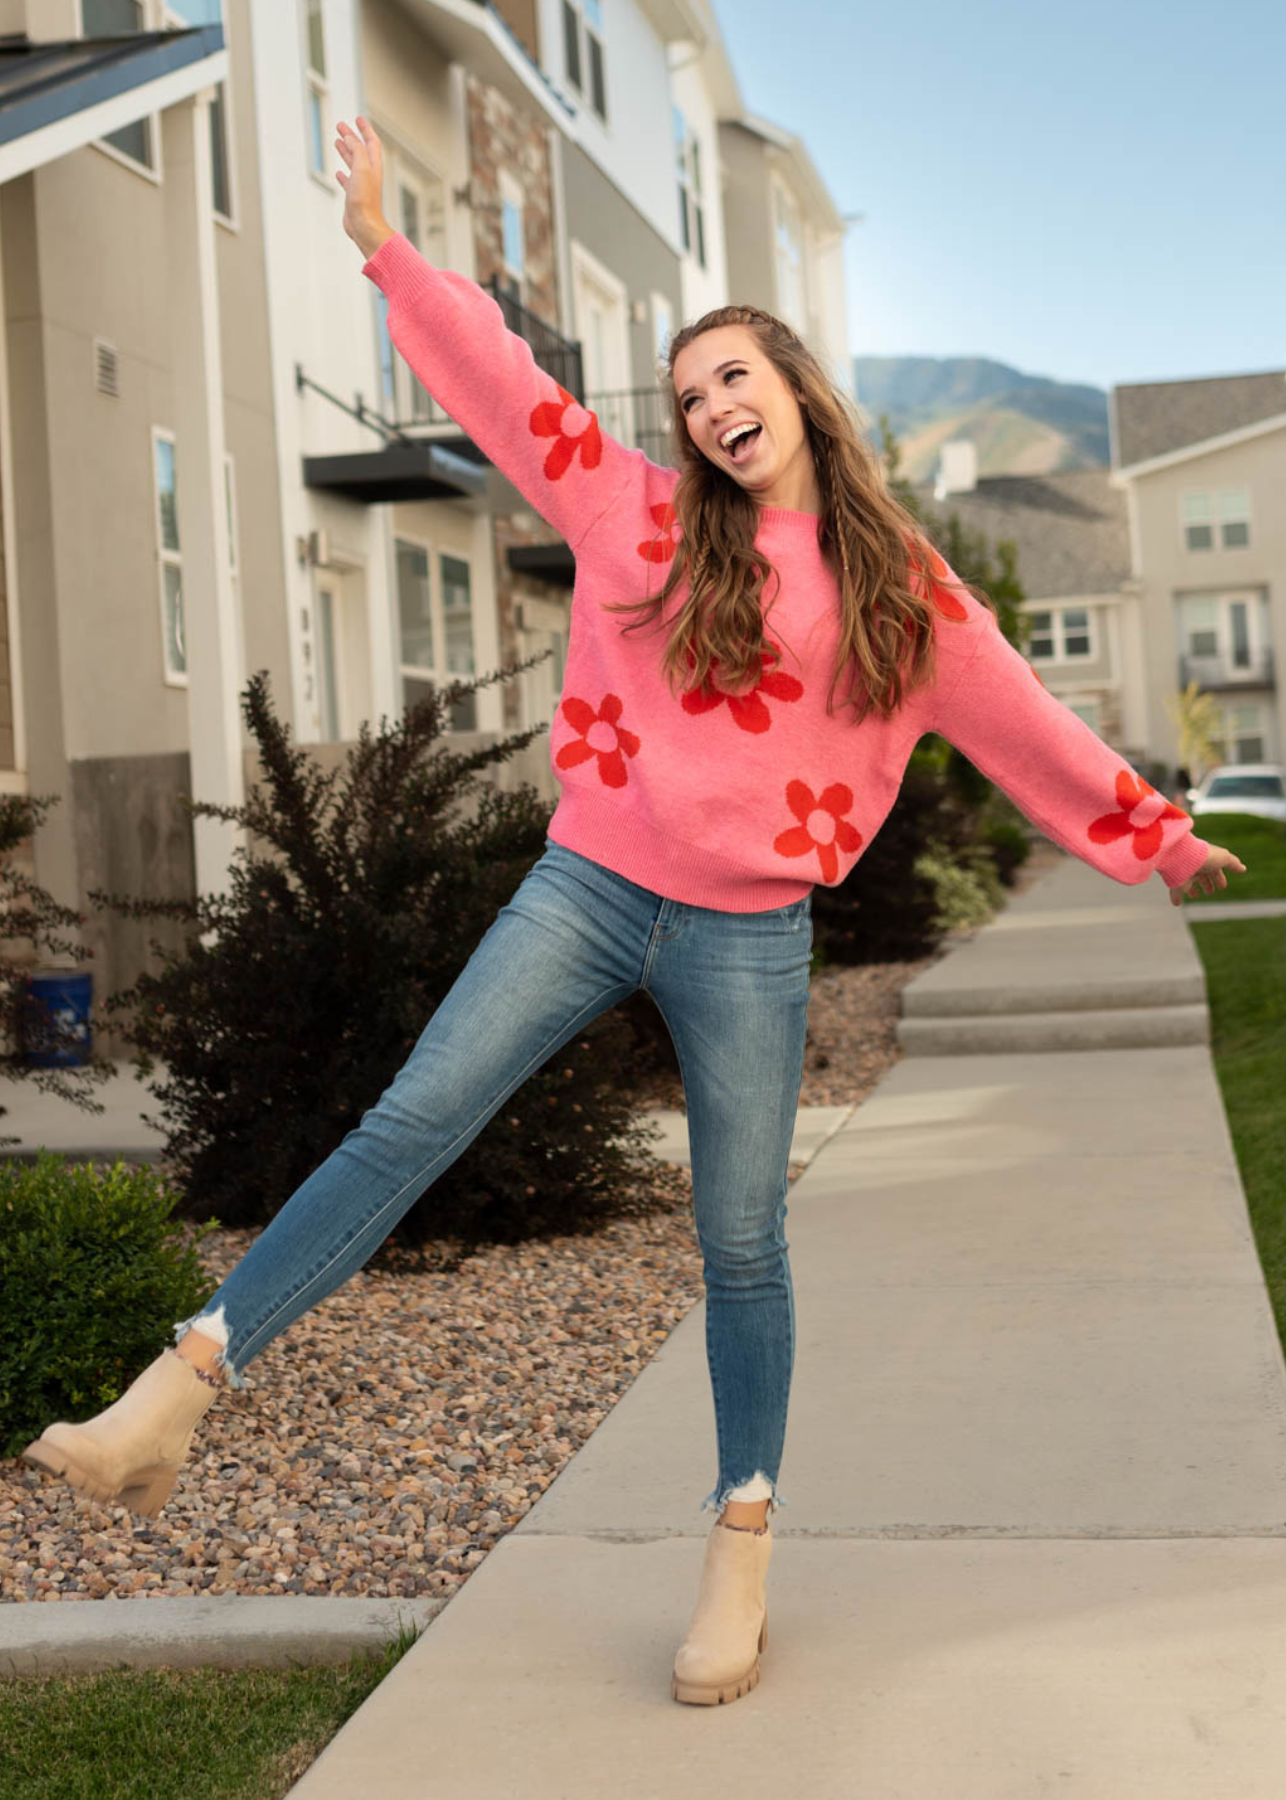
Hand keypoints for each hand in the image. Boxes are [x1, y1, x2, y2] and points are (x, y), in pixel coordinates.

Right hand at [334, 116, 393, 258]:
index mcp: (373, 165)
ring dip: (345, 151)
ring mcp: (361, 185)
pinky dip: (343, 174)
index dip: (365, 129)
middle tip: (341, 126)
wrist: (364, 226)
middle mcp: (368, 174)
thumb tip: (351, 137)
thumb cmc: (365, 200)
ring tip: (337, 142)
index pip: (371, 141)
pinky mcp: (353, 196)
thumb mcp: (361, 168)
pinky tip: (338, 172)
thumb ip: (357, 150)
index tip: (357, 118)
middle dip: (351, 136)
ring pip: (353, 163)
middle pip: (360, 150)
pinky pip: (348, 181)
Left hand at [1168, 842, 1246, 905]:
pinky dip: (1176, 897)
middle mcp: (1195, 868)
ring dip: (1192, 890)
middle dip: (1206, 884)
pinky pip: (1175, 891)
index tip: (1223, 886)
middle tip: (1210, 892)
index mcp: (1207, 861)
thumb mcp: (1223, 858)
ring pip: (1188, 884)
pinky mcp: (1175, 883)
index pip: (1214, 870)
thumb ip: (1233, 863)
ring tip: (1195, 895)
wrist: (1183, 856)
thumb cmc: (1205, 856)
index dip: (1219, 878)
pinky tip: (1177, 903)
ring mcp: (1184, 875)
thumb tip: (1243, 868)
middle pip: (1201, 877)